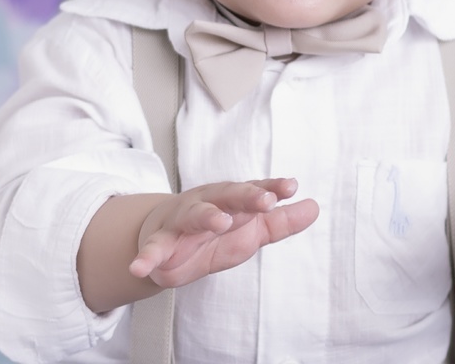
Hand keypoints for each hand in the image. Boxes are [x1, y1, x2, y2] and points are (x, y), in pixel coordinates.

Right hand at [130, 178, 318, 287]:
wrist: (166, 239)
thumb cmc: (213, 231)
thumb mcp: (250, 229)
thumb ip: (280, 222)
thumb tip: (313, 207)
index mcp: (231, 199)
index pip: (254, 191)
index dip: (271, 189)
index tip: (290, 188)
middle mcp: (208, 203)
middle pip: (228, 195)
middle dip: (246, 196)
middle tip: (265, 200)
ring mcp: (183, 221)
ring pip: (194, 214)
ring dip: (207, 216)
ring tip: (220, 222)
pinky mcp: (161, 242)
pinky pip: (154, 248)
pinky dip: (146, 257)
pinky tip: (140, 267)